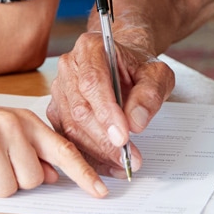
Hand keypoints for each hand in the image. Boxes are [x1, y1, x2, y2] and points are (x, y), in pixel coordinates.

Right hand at [0, 90, 107, 198]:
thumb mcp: (4, 133)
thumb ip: (31, 153)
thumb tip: (54, 176)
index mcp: (26, 121)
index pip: (63, 150)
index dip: (84, 174)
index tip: (102, 192)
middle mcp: (12, 125)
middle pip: (33, 181)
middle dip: (13, 182)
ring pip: (7, 189)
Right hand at [48, 32, 174, 171]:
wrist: (125, 66)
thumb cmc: (138, 67)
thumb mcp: (156, 73)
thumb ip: (150, 93)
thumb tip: (136, 121)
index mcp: (90, 48)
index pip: (93, 82)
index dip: (106, 112)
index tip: (123, 136)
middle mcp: (68, 67)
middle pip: (80, 109)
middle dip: (105, 139)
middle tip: (129, 158)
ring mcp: (59, 90)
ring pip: (71, 128)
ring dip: (97, 152)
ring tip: (123, 164)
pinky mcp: (57, 112)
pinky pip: (68, 139)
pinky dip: (89, 157)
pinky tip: (110, 165)